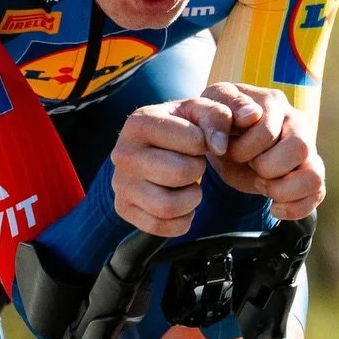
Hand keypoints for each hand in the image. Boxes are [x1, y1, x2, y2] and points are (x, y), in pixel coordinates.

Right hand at [110, 95, 239, 234]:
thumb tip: (218, 147)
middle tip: (191, 164)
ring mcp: (120, 183)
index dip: (204, 144)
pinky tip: (179, 202)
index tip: (194, 141)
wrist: (153, 148)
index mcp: (139, 123)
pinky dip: (180, 220)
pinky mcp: (123, 208)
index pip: (194, 141)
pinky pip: (161, 226)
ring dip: (190, 198)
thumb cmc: (179, 128)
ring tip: (186, 184)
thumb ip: (216, 116)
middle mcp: (123, 154)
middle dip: (197, 170)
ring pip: (168, 206)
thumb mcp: (198, 111)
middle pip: (181, 174)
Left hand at [199, 82, 324, 220]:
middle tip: (250, 167)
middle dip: (267, 168)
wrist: (223, 144)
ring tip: (264, 187)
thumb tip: (251, 116)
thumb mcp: (205, 112)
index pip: (268, 131)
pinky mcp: (310, 171)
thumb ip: (218, 113)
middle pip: (300, 149)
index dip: (245, 149)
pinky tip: (274, 206)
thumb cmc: (217, 125)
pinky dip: (294, 208)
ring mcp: (308, 148)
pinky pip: (318, 193)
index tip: (230, 150)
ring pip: (314, 176)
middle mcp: (296, 122)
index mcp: (272, 102)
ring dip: (284, 190)